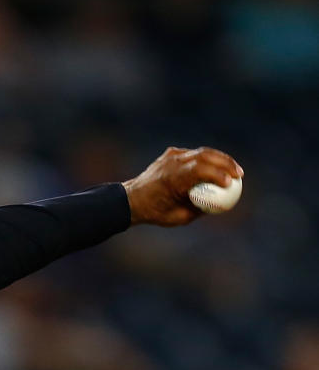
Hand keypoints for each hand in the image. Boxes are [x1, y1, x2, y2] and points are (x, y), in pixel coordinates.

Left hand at [122, 146, 242, 226]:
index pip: (200, 170)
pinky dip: (207, 159)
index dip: (218, 174)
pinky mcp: (171, 154)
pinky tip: (218, 167)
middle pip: (205, 156)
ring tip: (234, 170)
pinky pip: (194, 154)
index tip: (230, 183)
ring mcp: (171, 156)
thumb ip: (200, 209)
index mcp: (172, 179)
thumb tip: (221, 204)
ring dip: (220, 159)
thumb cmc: (155, 212)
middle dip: (226, 164)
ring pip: (201, 152)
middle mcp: (172, 164)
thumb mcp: (179, 217)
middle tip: (239, 175)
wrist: (131, 199)